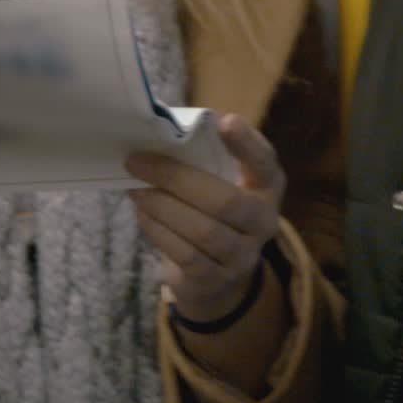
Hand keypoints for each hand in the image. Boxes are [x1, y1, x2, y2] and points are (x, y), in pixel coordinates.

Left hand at [126, 114, 284, 322]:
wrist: (217, 274)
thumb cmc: (211, 207)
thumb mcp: (218, 179)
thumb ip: (202, 153)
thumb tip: (161, 127)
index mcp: (267, 186)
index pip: (264, 162)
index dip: (247, 144)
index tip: (224, 121)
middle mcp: (264, 222)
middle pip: (224, 201)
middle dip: (175, 178)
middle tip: (137, 161)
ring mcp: (243, 256)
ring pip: (203, 231)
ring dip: (161, 206)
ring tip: (135, 188)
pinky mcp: (216, 280)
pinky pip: (185, 254)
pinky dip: (158, 230)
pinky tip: (142, 213)